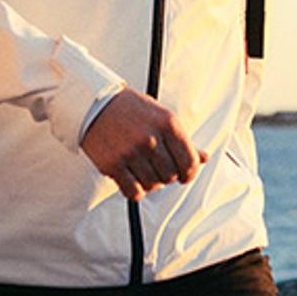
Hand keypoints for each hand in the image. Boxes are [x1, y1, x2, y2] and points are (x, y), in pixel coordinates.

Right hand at [80, 90, 206, 201]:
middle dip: (166, 175)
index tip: (184, 175)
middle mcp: (150, 138)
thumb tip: (203, 157)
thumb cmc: (128, 108)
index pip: (190, 162)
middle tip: (156, 167)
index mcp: (167, 123)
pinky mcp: (113, 164)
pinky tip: (131, 178)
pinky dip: (135, 190)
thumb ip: (182, 139)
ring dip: (149, 181)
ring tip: (141, 169)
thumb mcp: (160, 116)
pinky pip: (134, 192)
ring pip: (153, 185)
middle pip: (171, 176)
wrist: (92, 103)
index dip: (189, 173)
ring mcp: (131, 152)